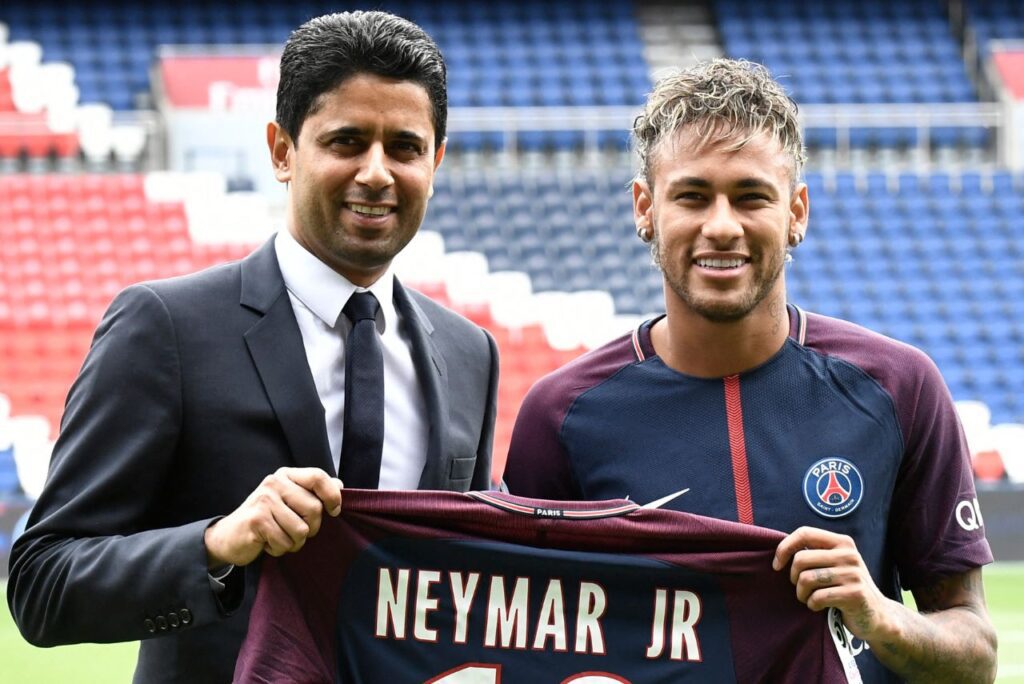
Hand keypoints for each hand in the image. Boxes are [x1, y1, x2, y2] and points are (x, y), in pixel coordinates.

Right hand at [204, 467, 343, 567]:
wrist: (228, 537)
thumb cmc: (266, 519)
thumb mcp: (289, 501)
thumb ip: (312, 492)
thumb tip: (339, 485)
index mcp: (285, 475)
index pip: (318, 477)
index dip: (332, 496)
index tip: (334, 511)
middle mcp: (274, 483)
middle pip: (314, 508)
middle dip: (311, 529)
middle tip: (295, 532)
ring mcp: (264, 500)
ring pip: (301, 530)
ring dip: (293, 542)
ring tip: (279, 537)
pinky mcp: (256, 520)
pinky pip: (285, 542)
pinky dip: (279, 549)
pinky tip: (267, 542)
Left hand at [773, 526, 894, 641]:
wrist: (876, 616)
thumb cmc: (846, 587)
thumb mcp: (835, 564)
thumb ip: (815, 553)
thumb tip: (780, 551)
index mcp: (842, 542)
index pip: (804, 533)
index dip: (784, 548)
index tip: (776, 565)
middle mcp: (849, 554)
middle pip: (800, 559)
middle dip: (793, 577)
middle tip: (800, 588)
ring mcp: (853, 574)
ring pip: (806, 579)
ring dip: (801, 594)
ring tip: (809, 598)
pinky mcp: (854, 594)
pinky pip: (817, 597)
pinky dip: (812, 604)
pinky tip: (819, 607)